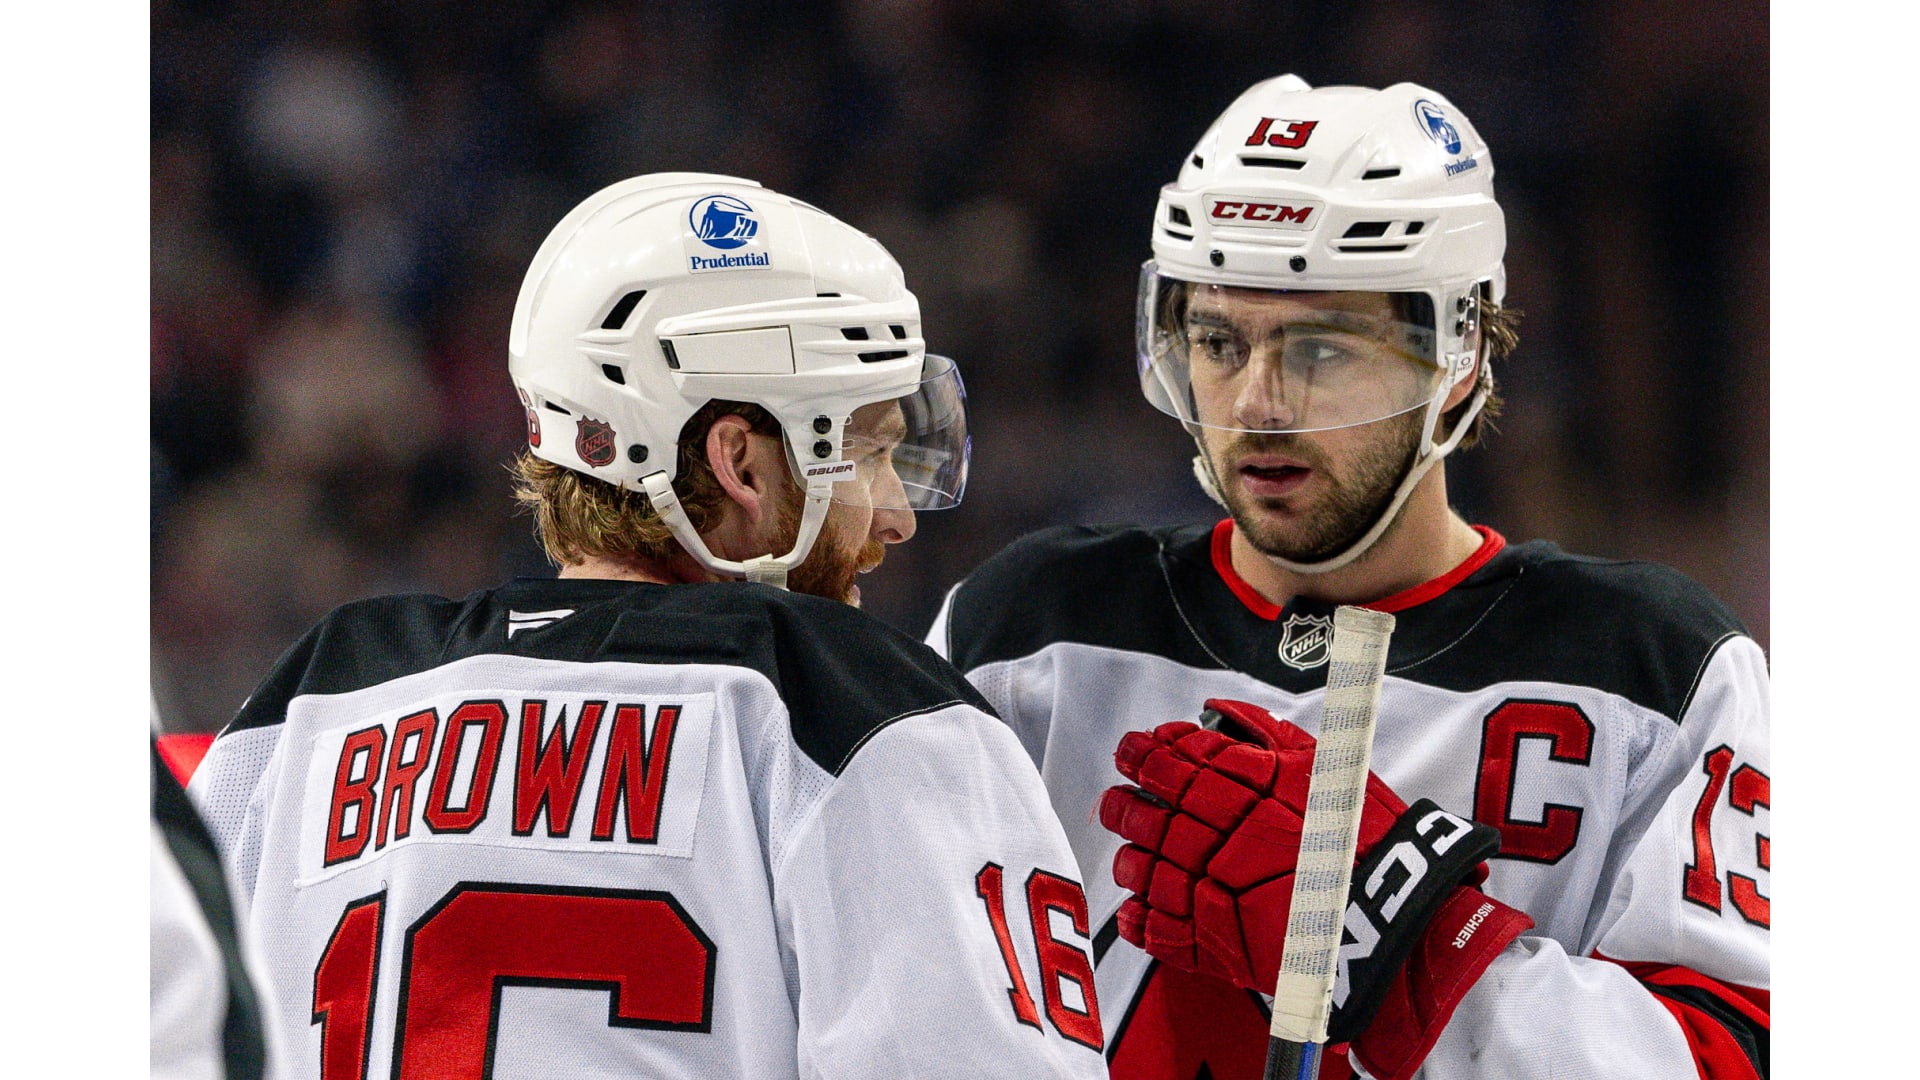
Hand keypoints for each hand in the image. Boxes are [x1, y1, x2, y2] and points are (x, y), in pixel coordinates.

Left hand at [1099, 699, 1531, 1079]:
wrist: (1394, 917)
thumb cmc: (1366, 839)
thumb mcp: (1323, 765)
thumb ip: (1262, 733)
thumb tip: (1215, 712)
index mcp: (1238, 788)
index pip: (1168, 760)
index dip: (1142, 753)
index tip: (1132, 753)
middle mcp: (1215, 835)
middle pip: (1144, 813)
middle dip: (1124, 804)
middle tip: (1118, 801)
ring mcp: (1209, 893)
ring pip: (1142, 871)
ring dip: (1130, 860)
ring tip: (1131, 855)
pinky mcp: (1214, 945)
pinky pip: (1157, 931)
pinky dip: (1139, 919)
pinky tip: (1137, 910)